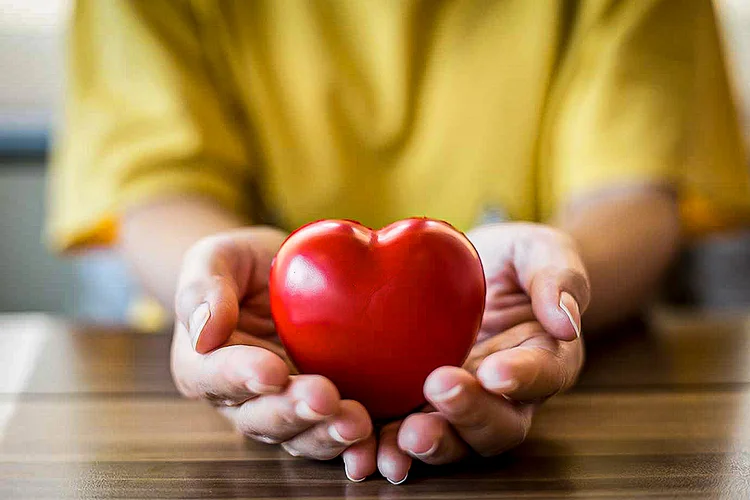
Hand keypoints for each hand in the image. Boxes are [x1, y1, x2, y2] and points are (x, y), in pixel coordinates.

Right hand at [170, 227, 373, 471]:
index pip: (215, 376)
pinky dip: (354, 442)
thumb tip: (204, 331)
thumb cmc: (240, 263)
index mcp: (203, 364)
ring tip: (356, 423)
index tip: (271, 371)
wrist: (281, 272)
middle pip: (260, 417)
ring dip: (325, 433)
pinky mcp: (320, 411)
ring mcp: (281, 409)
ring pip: (298, 435)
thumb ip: (202, 288)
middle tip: (324, 398)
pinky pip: (333, 431)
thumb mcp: (215, 258)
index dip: (242, 377)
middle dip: (292, 411)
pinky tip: (375, 437)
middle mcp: (239, 399)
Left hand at [373, 223, 589, 482]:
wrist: (471, 268)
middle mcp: (507, 396)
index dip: (524, 378)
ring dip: (428, 444)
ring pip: (455, 442)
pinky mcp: (421, 404)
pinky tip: (364, 445)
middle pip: (498, 425)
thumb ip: (557, 278)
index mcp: (545, 357)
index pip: (544, 376)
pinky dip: (387, 443)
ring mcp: (463, 405)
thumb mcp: (540, 250)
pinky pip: (407, 431)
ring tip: (400, 437)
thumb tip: (565, 321)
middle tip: (438, 390)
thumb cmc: (514, 259)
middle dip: (468, 415)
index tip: (496, 371)